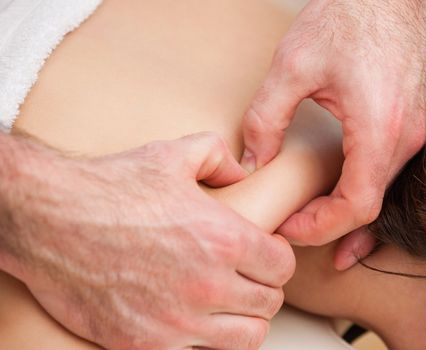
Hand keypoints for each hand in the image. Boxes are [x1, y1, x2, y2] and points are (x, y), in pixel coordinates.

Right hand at [0, 132, 293, 349]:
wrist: (50, 220)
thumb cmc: (110, 187)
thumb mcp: (173, 155)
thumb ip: (219, 158)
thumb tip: (242, 172)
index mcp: (223, 239)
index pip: (282, 266)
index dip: (277, 257)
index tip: (265, 253)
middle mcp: (208, 285)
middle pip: (269, 303)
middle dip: (263, 287)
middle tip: (247, 275)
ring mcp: (177, 321)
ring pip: (247, 337)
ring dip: (244, 319)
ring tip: (229, 302)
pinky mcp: (146, 344)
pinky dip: (206, 339)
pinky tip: (194, 318)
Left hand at [241, 0, 425, 249]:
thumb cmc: (347, 18)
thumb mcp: (292, 66)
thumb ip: (265, 118)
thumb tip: (253, 162)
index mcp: (379, 128)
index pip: (357, 205)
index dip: (320, 227)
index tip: (288, 226)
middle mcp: (404, 138)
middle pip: (369, 207)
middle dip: (328, 225)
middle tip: (291, 227)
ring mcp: (411, 132)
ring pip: (380, 194)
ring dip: (345, 214)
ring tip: (312, 223)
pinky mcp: (406, 124)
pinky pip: (385, 174)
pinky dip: (360, 193)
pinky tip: (338, 199)